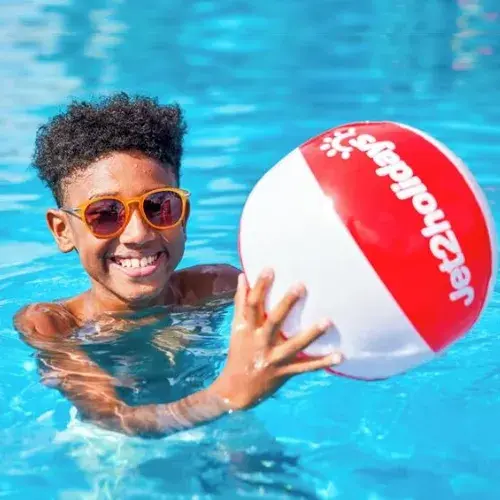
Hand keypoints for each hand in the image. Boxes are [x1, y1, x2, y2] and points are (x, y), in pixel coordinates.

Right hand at [210, 269, 341, 409]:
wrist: (235, 390)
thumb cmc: (238, 352)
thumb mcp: (237, 328)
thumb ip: (241, 302)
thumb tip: (242, 276)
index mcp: (248, 329)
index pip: (253, 304)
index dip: (260, 287)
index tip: (270, 269)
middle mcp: (261, 342)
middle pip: (274, 321)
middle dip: (287, 304)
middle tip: (301, 286)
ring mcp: (274, 358)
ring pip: (294, 345)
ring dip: (311, 334)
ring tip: (328, 321)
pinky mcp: (285, 372)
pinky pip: (305, 367)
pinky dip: (322, 362)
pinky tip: (340, 355)